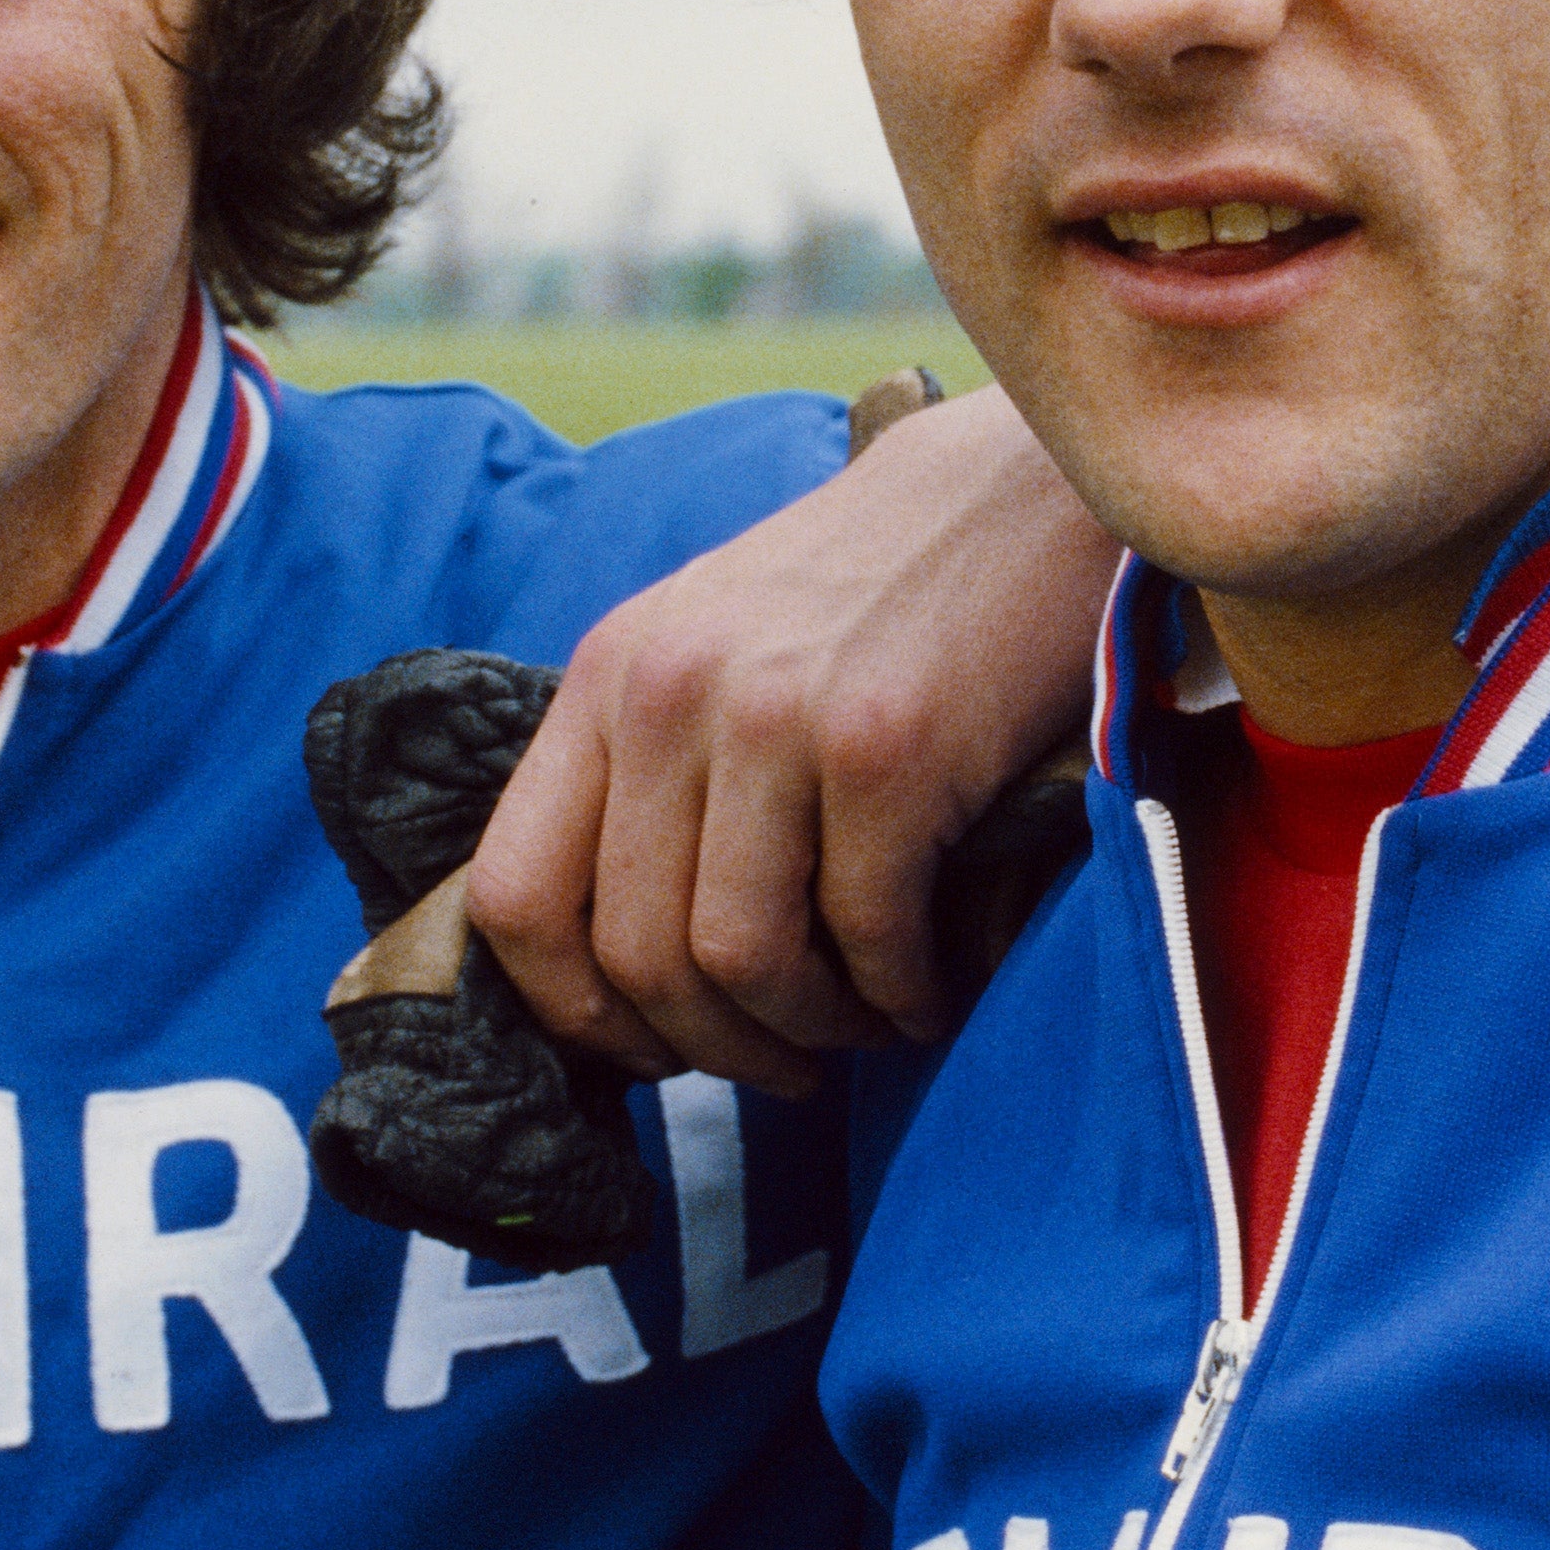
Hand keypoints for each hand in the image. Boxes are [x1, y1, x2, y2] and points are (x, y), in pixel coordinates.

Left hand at [461, 385, 1114, 1095]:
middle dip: (712, 1046)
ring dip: (805, 1031)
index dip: (574, 1010)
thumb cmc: (882, 594)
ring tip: (859, 1023)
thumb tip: (622, 967)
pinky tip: (930, 988)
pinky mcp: (890, 748)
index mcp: (611, 673)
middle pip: (633, 954)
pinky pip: (865, 938)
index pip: (514, 895)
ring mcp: (777, 715)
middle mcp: (671, 690)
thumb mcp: (721, 645)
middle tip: (781, 1061)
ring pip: (738, 962)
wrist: (1035, 488)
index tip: (651, 1047)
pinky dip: (899, 997)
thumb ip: (654, 771)